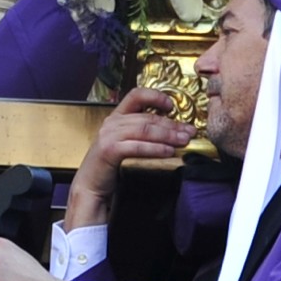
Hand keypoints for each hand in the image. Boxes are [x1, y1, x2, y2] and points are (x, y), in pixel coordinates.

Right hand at [66, 87, 192, 227]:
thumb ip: (142, 133)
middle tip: (189, 131)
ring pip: (144, 130)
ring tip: (183, 141)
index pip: (136, 95)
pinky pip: (137, 146)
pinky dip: (155, 148)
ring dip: (167, 135)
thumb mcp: (125, 143)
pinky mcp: (109, 150)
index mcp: (116, 117)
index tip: (172, 106)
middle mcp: (112, 122)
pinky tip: (168, 151)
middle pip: (147, 117)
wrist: (90, 186)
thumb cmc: (111, 165)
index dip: (155, 97)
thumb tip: (172, 131)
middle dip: (172, 124)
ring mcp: (109, 135)